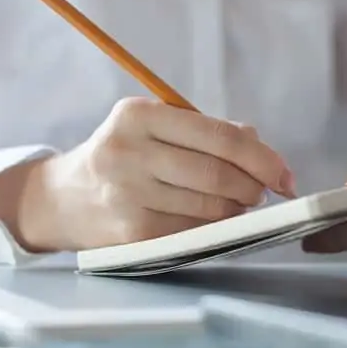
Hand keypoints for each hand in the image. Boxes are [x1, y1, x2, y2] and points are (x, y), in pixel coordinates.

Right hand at [0, 97, 294, 251]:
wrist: (63, 199)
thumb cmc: (122, 156)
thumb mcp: (154, 128)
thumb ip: (207, 131)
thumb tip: (260, 144)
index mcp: (138, 115)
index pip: (220, 137)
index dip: (263, 158)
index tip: (284, 174)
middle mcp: (129, 152)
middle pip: (219, 174)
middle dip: (254, 187)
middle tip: (263, 192)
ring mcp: (128, 195)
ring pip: (210, 208)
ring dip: (235, 210)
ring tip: (236, 204)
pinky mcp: (132, 232)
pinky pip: (193, 232)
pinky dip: (213, 229)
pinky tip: (212, 221)